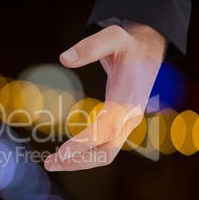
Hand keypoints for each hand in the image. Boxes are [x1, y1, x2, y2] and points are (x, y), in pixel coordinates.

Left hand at [45, 21, 166, 170]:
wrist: (149, 52)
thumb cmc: (129, 45)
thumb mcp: (113, 36)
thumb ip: (91, 46)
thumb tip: (64, 58)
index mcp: (128, 99)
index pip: (106, 129)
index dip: (84, 143)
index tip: (62, 152)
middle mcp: (130, 117)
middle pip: (106, 151)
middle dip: (78, 161)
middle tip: (49, 163)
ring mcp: (128, 123)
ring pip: (106, 153)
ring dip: (80, 161)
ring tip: (53, 162)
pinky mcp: (122, 124)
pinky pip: (105, 147)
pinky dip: (87, 154)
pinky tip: (68, 153)